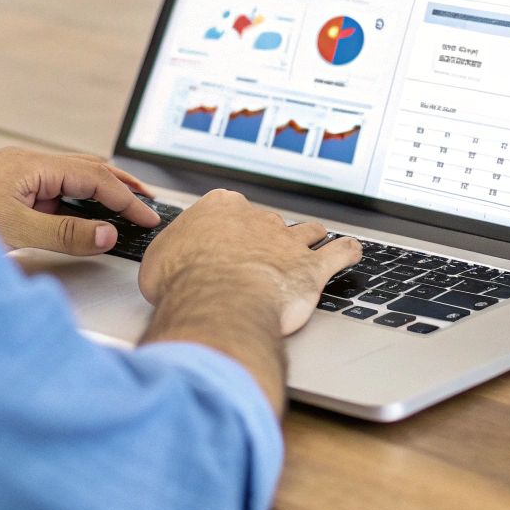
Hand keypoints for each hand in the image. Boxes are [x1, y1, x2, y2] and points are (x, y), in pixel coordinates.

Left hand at [0, 147, 160, 254]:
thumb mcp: (15, 231)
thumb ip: (65, 234)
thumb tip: (106, 234)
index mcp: (33, 165)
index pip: (94, 179)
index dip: (125, 200)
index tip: (147, 218)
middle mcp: (28, 164)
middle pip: (88, 169)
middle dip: (122, 186)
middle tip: (149, 204)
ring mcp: (18, 175)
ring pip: (72, 178)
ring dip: (101, 192)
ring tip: (125, 208)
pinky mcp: (9, 189)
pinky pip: (54, 191)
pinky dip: (78, 202)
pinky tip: (84, 217)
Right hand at [138, 189, 361, 334]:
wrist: (217, 302)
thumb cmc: (183, 282)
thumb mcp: (158, 262)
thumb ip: (172, 254)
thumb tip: (171, 263)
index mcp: (221, 208)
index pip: (230, 209)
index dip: (230, 229)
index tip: (228, 239)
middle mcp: (258, 219)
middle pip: (269, 221)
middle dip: (269, 236)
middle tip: (264, 255)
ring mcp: (288, 241)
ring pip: (307, 230)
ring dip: (309, 237)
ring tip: (312, 243)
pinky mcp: (312, 267)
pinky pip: (341, 252)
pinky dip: (347, 251)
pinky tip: (351, 251)